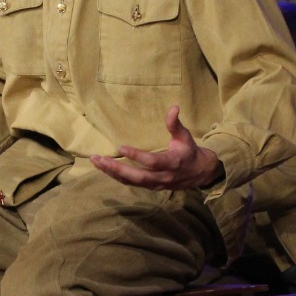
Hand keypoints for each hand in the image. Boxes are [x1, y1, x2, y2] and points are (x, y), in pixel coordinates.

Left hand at [91, 105, 222, 190]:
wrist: (199, 173)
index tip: (120, 147)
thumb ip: (175, 124)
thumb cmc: (189, 151)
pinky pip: (131, 184)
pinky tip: (105, 168)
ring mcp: (156, 185)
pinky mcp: (150, 187)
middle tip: (99, 158)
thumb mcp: (185, 136)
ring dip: (112, 173)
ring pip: (131, 182)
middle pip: (137, 176)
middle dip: (116, 168)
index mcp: (172, 163)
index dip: (136, 156)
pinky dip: (117, 177)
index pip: (151, 162)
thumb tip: (174, 107)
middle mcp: (163, 177)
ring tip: (96, 162)